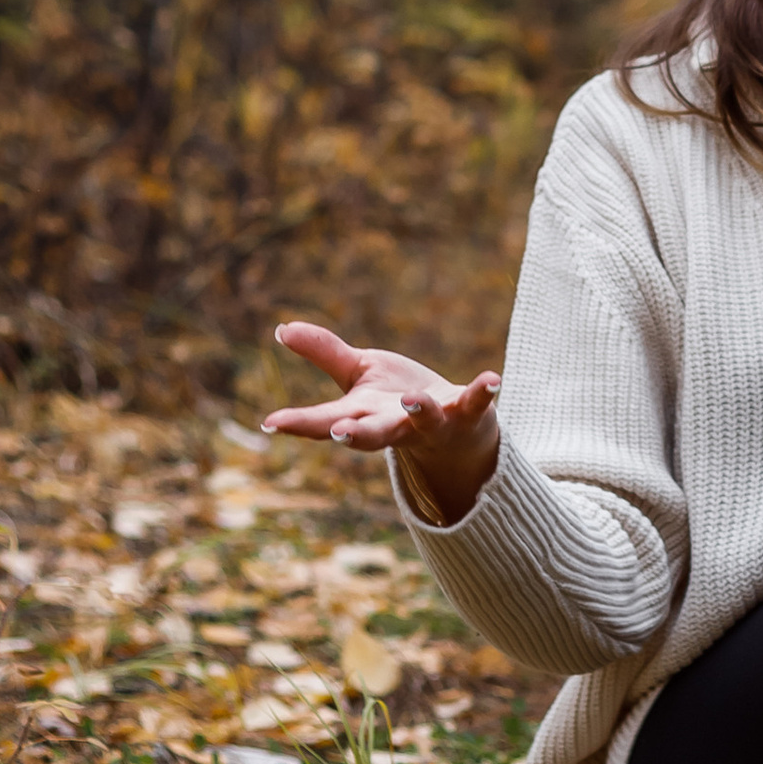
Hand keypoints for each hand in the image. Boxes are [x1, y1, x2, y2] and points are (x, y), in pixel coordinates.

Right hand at [265, 321, 501, 524]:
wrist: (454, 432)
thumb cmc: (396, 401)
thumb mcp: (358, 374)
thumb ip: (324, 353)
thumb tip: (281, 329)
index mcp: (363, 415)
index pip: (325, 422)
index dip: (298, 423)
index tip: (270, 424)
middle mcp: (394, 424)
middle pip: (372, 434)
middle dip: (356, 434)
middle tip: (339, 433)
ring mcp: (431, 421)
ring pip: (423, 420)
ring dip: (418, 411)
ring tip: (412, 400)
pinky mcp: (465, 411)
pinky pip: (476, 402)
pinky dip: (483, 392)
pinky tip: (492, 379)